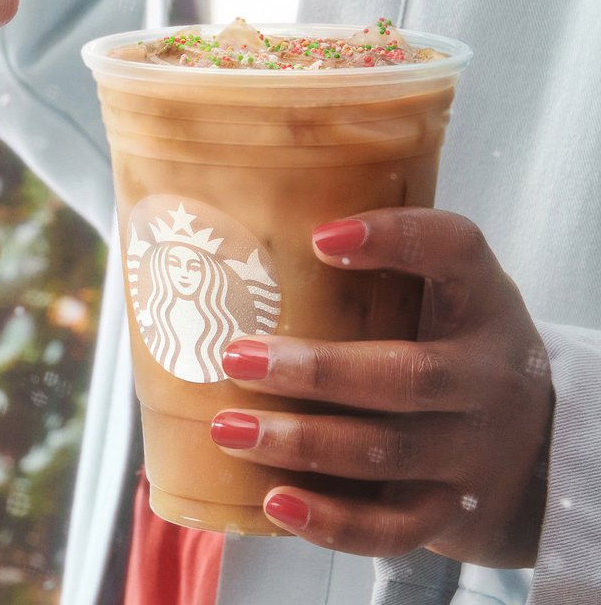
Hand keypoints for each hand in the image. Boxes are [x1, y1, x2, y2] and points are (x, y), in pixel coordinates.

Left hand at [210, 208, 552, 567]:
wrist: (534, 446)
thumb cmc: (450, 343)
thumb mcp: (440, 294)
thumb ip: (371, 269)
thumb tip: (240, 240)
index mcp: (481, 300)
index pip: (454, 251)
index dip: (394, 240)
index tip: (320, 237)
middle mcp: (486, 375)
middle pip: (406, 376)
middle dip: (316, 370)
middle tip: (236, 357)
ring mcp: (472, 451)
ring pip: (388, 451)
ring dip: (302, 443)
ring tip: (228, 429)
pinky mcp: (452, 512)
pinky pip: (393, 527)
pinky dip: (332, 522)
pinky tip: (275, 501)